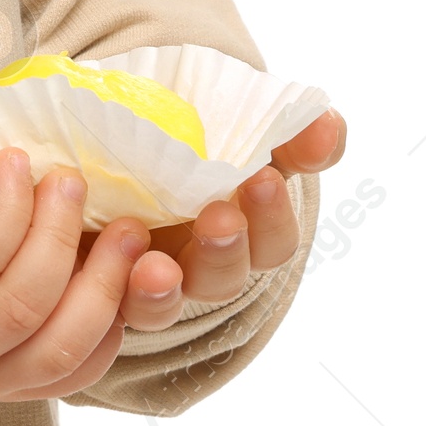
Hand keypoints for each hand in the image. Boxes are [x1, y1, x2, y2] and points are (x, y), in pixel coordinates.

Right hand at [0, 124, 155, 403]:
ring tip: (127, 231)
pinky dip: (109, 329)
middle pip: (22, 307)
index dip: (7, 208)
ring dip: (104, 289)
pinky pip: (76, 373)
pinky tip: (116, 278)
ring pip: (61, 351)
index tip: (15, 156)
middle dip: (58, 236)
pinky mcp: (12, 390)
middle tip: (70, 178)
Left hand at [78, 106, 348, 329]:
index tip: (263, 176)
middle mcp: (201, 258)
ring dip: (165, 289)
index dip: (273, 214)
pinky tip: (112, 269)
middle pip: (227, 275)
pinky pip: (115, 305)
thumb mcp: (232, 119)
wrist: (97, 123)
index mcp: (241, 222)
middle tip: (218, 217)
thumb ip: (284, 130)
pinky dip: (117, 293)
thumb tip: (328, 125)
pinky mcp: (103, 279)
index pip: (273, 238)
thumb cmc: (178, 126)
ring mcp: (152, 274)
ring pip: (168, 303)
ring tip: (156, 269)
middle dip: (226, 248)